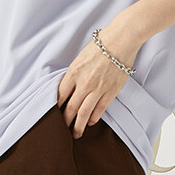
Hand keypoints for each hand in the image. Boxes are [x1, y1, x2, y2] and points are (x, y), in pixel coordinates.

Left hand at [57, 21, 141, 137]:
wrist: (120, 40)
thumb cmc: (101, 44)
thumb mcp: (80, 57)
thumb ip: (74, 73)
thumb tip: (69, 87)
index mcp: (73, 72)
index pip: (60, 95)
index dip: (56, 106)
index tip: (54, 113)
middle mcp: (84, 83)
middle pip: (70, 107)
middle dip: (65, 120)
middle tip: (61, 129)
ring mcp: (98, 89)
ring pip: (84, 113)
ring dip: (78, 126)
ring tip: (75, 134)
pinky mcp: (111, 92)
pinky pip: (100, 109)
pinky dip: (94, 118)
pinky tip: (90, 122)